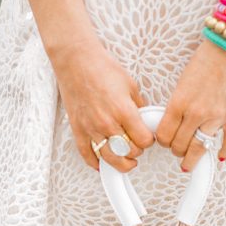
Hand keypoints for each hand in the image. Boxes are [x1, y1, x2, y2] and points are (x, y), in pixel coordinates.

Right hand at [50, 36, 154, 171]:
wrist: (76, 61)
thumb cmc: (101, 68)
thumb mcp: (130, 85)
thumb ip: (138, 106)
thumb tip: (143, 120)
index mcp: (123, 111)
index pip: (144, 141)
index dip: (149, 140)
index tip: (148, 137)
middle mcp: (107, 123)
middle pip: (128, 152)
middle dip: (137, 151)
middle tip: (137, 145)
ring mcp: (91, 128)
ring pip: (109, 158)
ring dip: (121, 163)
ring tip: (126, 160)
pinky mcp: (78, 130)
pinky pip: (87, 155)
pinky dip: (96, 163)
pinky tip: (103, 163)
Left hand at [155, 38, 225, 170]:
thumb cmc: (207, 58)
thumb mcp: (182, 81)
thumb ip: (178, 103)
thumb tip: (173, 122)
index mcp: (179, 102)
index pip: (164, 135)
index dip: (162, 141)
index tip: (164, 140)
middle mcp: (196, 113)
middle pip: (179, 145)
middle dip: (176, 150)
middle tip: (177, 149)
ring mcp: (217, 117)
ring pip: (199, 149)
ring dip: (192, 159)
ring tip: (188, 163)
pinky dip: (224, 152)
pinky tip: (220, 156)